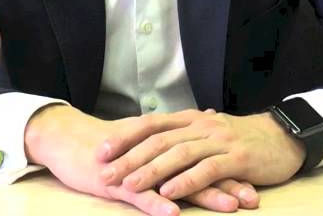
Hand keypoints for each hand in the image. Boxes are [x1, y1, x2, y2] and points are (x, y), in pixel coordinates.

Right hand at [24, 104, 258, 214]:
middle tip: (252, 198)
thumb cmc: (108, 145)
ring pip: (175, 182)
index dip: (229, 171)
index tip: (256, 184)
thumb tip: (208, 116)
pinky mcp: (116, 181)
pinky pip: (139, 196)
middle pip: (197, 169)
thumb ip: (178, 133)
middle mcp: (156, 153)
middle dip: (227, 184)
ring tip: (229, 207)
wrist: (67, 139)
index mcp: (165, 145)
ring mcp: (137, 168)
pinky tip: (173, 214)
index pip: (203, 158)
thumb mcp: (146, 136)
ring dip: (204, 195)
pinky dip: (156, 204)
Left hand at [99, 111, 305, 201]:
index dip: (124, 137)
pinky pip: (207, 169)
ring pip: (179, 154)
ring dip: (151, 170)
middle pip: (158, 141)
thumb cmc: (242, 140)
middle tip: (105, 174)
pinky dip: (186, 181)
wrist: (284, 138)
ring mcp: (219, 140)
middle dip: (129, 158)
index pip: (150, 124)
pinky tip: (169, 192)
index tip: (100, 152)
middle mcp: (201, 125)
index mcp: (191, 119)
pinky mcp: (237, 157)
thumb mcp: (208, 133)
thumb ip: (183, 135)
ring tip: (129, 185)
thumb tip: (152, 140)